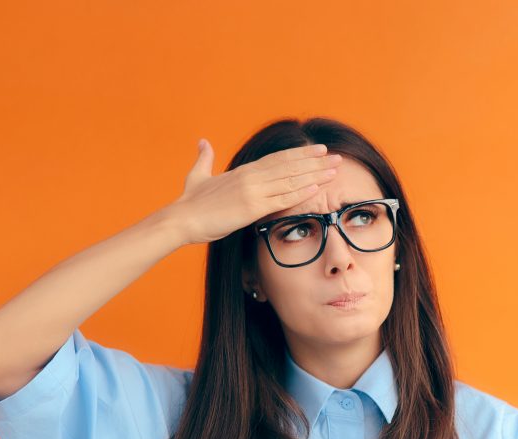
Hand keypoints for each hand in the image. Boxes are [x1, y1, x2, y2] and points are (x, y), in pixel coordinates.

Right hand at [166, 139, 342, 245]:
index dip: (300, 154)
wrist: (181, 219)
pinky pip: (282, 200)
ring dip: (315, 175)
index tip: (318, 151)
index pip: (278, 159)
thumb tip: (203, 142)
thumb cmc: (189, 202)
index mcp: (244, 171)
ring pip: (291, 180)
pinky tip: (316, 189)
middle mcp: (252, 177)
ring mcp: (253, 191)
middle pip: (290, 166)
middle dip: (315, 162)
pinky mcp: (252, 208)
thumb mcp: (198, 175)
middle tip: (336, 157)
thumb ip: (204, 158)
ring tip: (334, 170)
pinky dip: (300, 194)